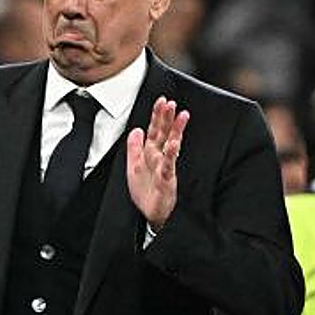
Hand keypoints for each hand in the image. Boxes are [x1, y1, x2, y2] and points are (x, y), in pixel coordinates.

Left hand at [126, 96, 189, 228]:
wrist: (150, 214)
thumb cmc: (145, 192)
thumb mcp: (134, 166)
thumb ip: (134, 147)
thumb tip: (136, 129)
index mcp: (150, 153)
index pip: (154, 130)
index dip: (157, 115)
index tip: (162, 100)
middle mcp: (158, 157)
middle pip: (163, 133)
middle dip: (167, 117)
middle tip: (171, 102)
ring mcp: (164, 166)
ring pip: (171, 145)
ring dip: (175, 130)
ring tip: (181, 116)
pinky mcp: (167, 178)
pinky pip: (169, 164)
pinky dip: (171, 153)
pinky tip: (174, 143)